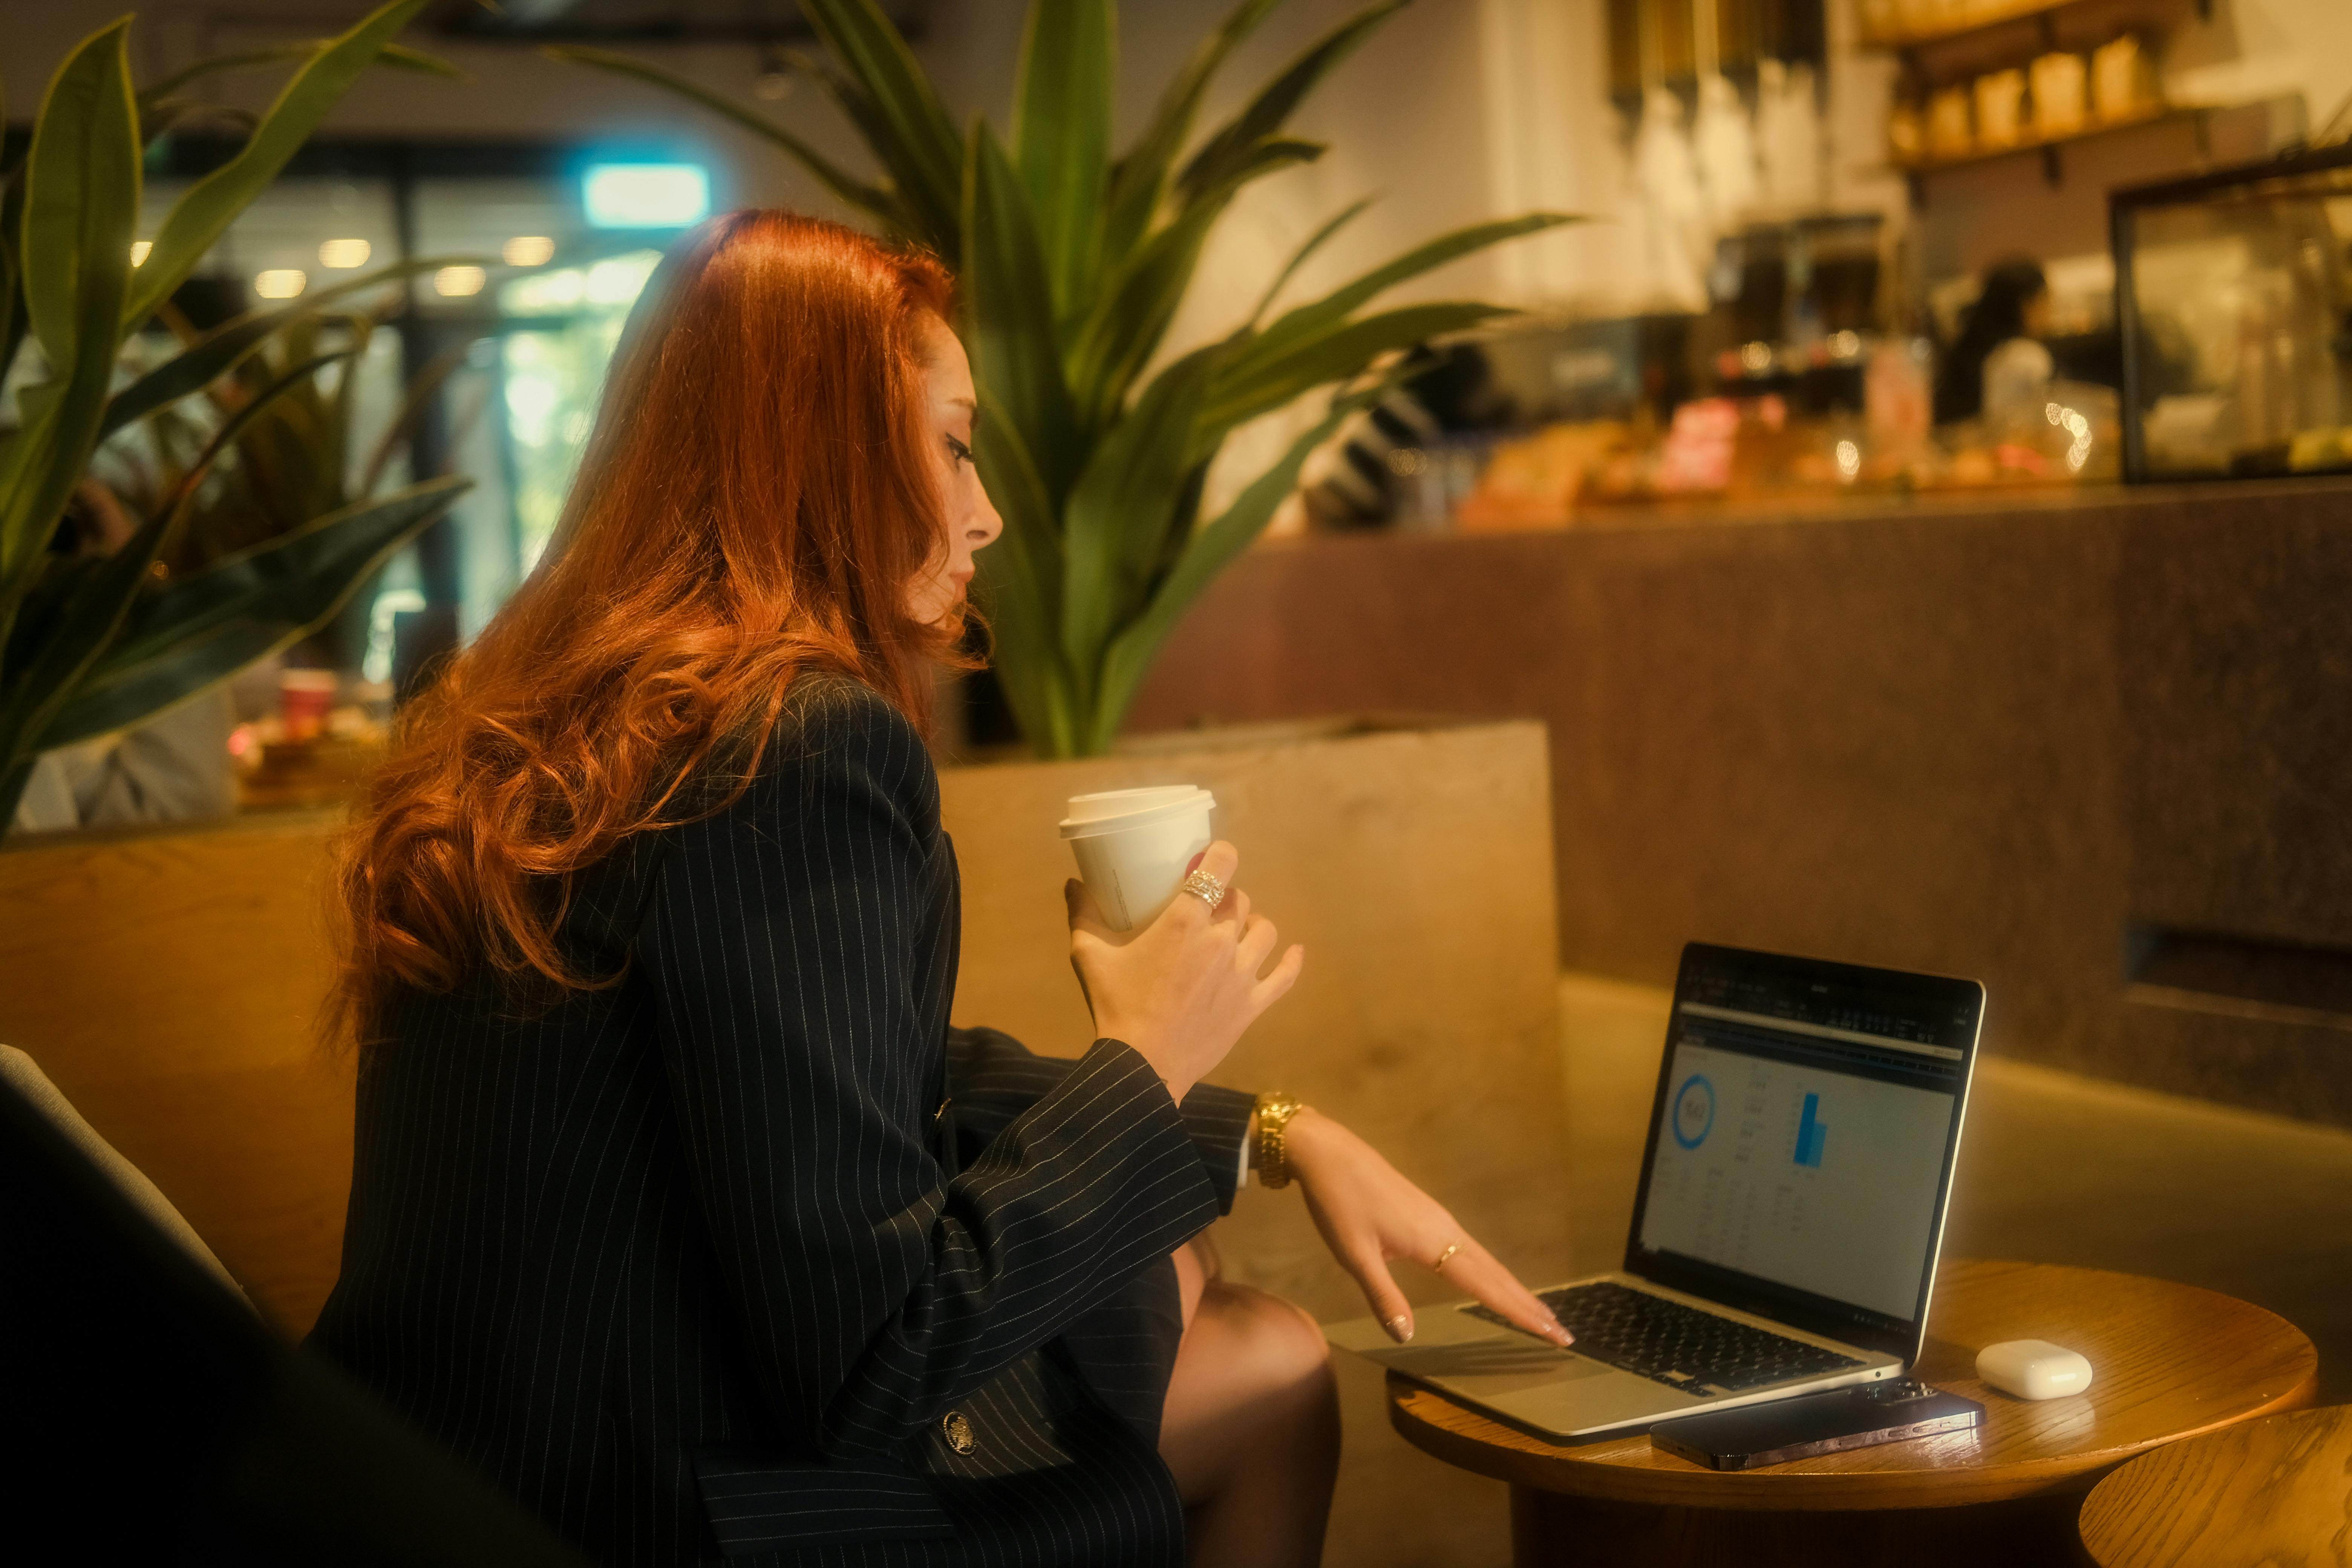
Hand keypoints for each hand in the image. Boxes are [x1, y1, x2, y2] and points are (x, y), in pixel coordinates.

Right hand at [1066, 840, 1304, 1103]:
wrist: (1141, 1067)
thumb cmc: (1115, 1007)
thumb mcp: (1090, 957)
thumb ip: (1084, 915)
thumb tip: (1072, 883)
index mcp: (1183, 922)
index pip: (1218, 868)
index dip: (1221, 854)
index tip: (1213, 855)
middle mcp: (1220, 941)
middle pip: (1239, 900)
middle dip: (1226, 896)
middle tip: (1209, 905)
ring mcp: (1241, 974)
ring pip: (1264, 931)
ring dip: (1253, 923)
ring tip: (1239, 928)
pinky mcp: (1251, 1004)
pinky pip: (1284, 976)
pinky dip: (1292, 961)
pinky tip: (1294, 951)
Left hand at [1285, 1109, 1571, 1347]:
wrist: (1329, 1152)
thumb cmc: (1338, 1203)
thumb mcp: (1354, 1255)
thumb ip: (1383, 1297)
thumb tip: (1407, 1337)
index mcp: (1432, 1242)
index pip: (1486, 1286)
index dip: (1520, 1313)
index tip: (1553, 1333)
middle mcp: (1446, 1230)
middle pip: (1498, 1274)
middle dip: (1530, 1305)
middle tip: (1562, 1333)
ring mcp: (1440, 1220)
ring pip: (1487, 1261)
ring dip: (1515, 1289)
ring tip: (1539, 1314)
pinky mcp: (1430, 1216)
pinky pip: (1471, 1250)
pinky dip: (1492, 1272)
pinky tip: (1493, 1281)